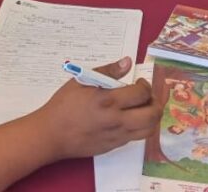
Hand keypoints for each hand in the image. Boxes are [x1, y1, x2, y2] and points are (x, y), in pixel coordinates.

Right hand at [32, 57, 159, 159]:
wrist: (51, 134)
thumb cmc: (64, 105)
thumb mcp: (82, 81)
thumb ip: (108, 71)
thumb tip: (127, 62)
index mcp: (108, 100)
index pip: (142, 93)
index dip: (145, 85)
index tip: (139, 82)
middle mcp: (117, 119)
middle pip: (152, 114)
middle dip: (156, 103)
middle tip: (148, 97)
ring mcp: (117, 135)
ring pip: (149, 130)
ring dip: (152, 117)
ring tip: (144, 109)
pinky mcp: (114, 146)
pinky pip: (136, 138)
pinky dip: (140, 127)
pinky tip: (130, 119)